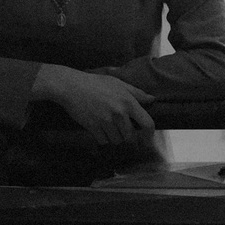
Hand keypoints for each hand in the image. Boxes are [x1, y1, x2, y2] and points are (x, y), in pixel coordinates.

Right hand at [33, 64, 155, 145]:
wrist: (72, 87)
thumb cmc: (97, 83)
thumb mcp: (119, 84)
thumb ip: (137, 93)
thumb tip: (152, 100)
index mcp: (128, 102)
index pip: (147, 123)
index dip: (149, 134)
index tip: (147, 140)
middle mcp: (119, 113)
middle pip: (130, 137)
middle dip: (126, 135)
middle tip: (120, 129)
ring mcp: (106, 121)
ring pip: (116, 140)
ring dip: (113, 137)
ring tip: (108, 126)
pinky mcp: (93, 127)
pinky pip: (103, 141)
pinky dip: (102, 138)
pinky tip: (99, 128)